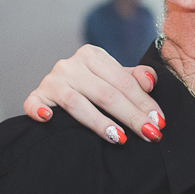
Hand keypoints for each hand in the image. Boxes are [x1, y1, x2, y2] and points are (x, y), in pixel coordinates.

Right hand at [23, 45, 164, 142]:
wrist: (61, 91)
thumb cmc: (95, 86)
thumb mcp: (116, 78)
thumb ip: (136, 77)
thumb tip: (150, 82)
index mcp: (93, 55)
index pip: (124, 81)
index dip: (144, 102)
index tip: (159, 121)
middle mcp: (71, 64)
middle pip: (106, 93)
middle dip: (131, 116)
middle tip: (149, 134)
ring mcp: (52, 80)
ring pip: (77, 102)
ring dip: (99, 122)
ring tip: (120, 138)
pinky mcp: (37, 95)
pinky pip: (35, 103)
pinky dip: (39, 110)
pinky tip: (48, 119)